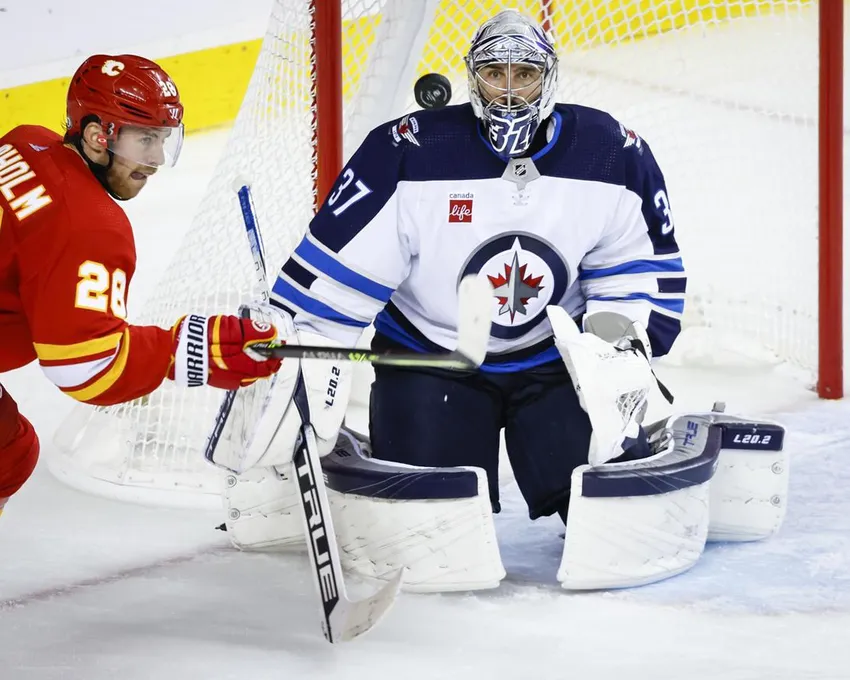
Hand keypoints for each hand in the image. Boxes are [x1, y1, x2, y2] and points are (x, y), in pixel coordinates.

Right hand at [168, 314, 282, 389]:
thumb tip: (272, 333)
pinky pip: (238, 374)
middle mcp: (236, 377)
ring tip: (248, 345)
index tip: (281, 343)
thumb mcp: (229, 329)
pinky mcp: (219, 380)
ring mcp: (227, 380)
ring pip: (250, 371)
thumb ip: (252, 332)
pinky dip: (242, 364)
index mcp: (240, 365)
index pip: (268, 364)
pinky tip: (236, 353)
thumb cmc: (200, 338)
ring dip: (254, 359)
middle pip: (260, 369)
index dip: (277, 353)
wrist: (173, 351)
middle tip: (267, 342)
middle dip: (266, 356)